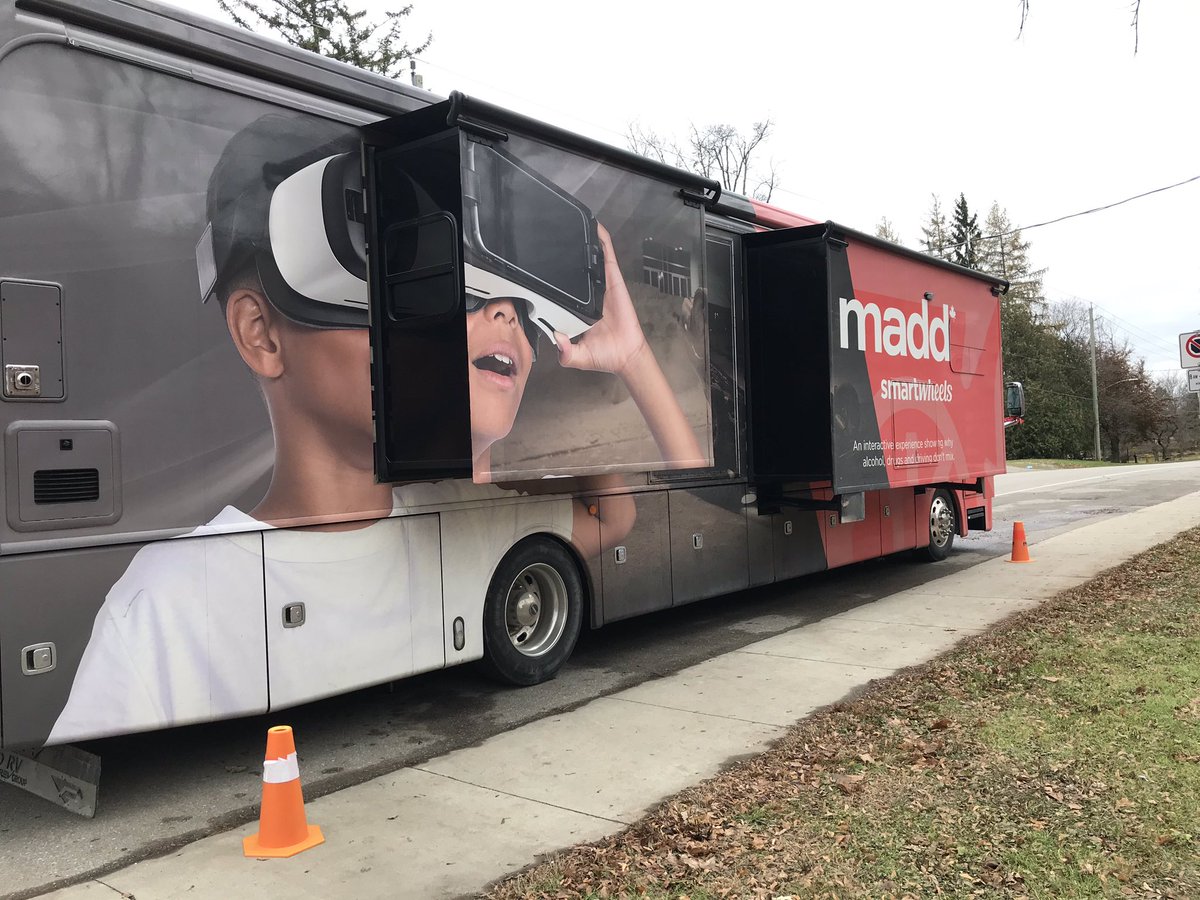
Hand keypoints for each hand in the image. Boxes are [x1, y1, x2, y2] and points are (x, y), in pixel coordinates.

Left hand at [553, 224, 647, 377]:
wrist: (625, 355)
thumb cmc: (603, 355)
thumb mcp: (575, 357)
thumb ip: (563, 352)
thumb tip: (555, 340)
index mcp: (578, 307)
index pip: (563, 286)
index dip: (553, 275)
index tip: (540, 263)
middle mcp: (589, 294)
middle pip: (576, 267)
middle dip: (566, 251)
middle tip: (553, 235)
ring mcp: (602, 285)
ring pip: (592, 257)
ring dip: (585, 240)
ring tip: (573, 222)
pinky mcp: (614, 280)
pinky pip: (608, 256)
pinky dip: (603, 241)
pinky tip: (596, 227)